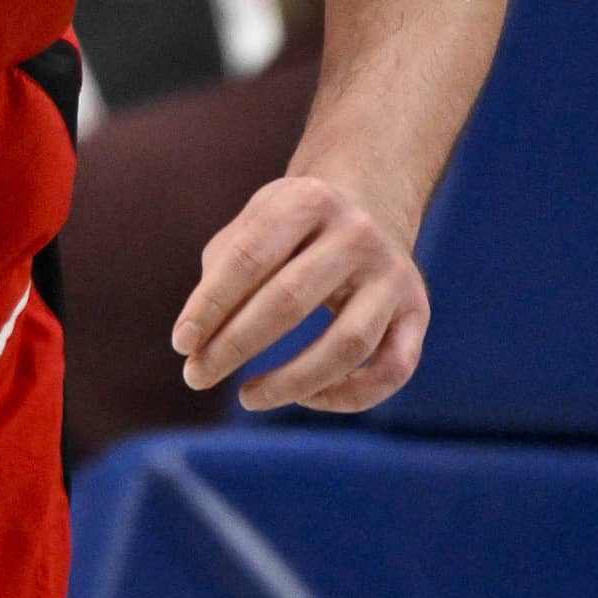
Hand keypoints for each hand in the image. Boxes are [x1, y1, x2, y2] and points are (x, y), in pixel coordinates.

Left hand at [170, 172, 430, 414]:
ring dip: (291, 381)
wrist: (368, 201)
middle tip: (196, 376)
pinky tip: (306, 397)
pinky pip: (392, 369)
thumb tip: (197, 343)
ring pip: (348, 345)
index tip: (181, 344)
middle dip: (235, 346)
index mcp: (307, 200)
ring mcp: (393, 274)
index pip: (248, 259)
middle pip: (290, 301)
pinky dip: (349, 396)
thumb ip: (222, 276)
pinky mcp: (417, 310)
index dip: (210, 306)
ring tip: (247, 396)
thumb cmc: (290, 227)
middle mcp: (356, 234)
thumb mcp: (253, 226)